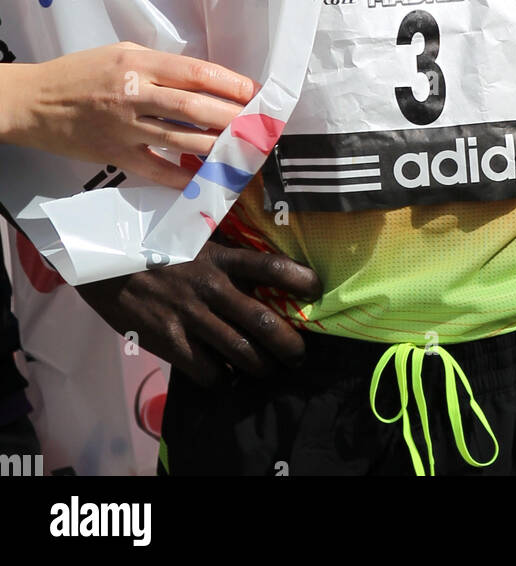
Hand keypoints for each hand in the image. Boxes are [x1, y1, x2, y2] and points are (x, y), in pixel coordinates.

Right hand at [0, 43, 255, 186]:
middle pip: (195, 107)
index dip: (231, 84)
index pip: (196, 73)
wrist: (32, 102)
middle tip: (260, 124)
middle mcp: (135, 92)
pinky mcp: (115, 154)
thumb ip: (159, 64)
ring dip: (218, 146)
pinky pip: (156, 168)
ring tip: (244, 149)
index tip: (255, 93)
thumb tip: (202, 79)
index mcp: (139, 62)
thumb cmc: (79, 72)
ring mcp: (125, 126)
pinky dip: (182, 175)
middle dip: (234, 117)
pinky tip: (205, 178)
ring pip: (182, 138)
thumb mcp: (120, 53)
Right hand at [77, 237, 321, 385]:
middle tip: (299, 355)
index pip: (269, 266)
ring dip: (261, 366)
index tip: (317, 287)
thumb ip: (221, 246)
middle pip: (263, 321)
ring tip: (268, 370)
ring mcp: (190, 316)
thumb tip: (252, 259)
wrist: (104, 258)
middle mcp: (210, 287)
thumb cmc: (152, 242)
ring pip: (240, 352)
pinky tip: (222, 375)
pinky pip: (206, 370)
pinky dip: (220, 377)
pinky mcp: (169, 340)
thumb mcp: (191, 233)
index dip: (298, 278)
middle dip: (289, 344)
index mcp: (218, 256)